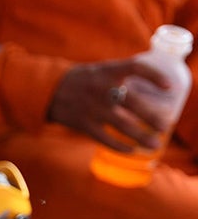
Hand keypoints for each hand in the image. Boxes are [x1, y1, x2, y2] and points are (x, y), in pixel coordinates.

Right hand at [49, 58, 174, 151]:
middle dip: (152, 117)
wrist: (48, 91)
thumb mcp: (101, 70)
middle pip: (134, 104)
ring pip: (122, 125)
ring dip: (141, 137)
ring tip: (155, 145)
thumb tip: (151, 86)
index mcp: (108, 71)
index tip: (170, 86)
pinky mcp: (83, 124)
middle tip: (165, 126)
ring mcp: (92, 108)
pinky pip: (105, 138)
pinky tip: (132, 150)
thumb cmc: (82, 80)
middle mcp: (102, 89)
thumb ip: (122, 76)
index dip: (155, 76)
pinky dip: (119, 146)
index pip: (137, 68)